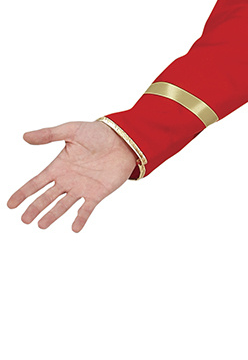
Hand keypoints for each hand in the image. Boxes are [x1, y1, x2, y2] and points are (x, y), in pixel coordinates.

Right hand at [7, 120, 138, 232]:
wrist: (124, 140)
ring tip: (41, 225)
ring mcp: (82, 188)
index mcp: (58, 166)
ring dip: (52, 215)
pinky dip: (81, 219)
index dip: (23, 193)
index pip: (36, 183)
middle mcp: (67, 180)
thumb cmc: (97, 133)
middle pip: (46, 197)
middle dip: (35, 208)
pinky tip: (74, 228)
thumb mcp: (71, 131)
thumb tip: (25, 137)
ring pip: (63, 205)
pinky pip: (87, 209)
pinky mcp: (97, 193)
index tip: (10, 204)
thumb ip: (49, 135)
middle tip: (24, 220)